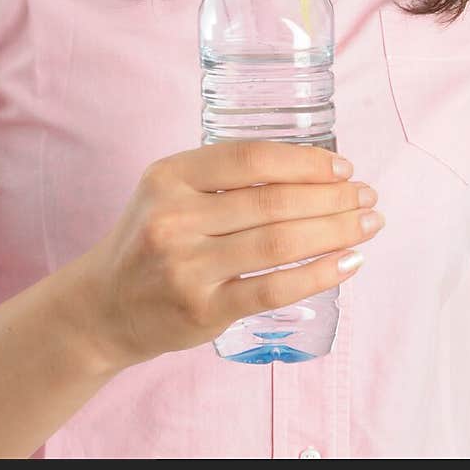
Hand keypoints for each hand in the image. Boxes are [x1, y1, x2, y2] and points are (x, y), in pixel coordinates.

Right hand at [81, 140, 384, 368]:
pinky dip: (319, 274)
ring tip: (367, 224)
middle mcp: (175, 218)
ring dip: (335, 231)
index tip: (341, 167)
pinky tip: (348, 263)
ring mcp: (188, 267)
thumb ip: (222, 175)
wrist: (102, 307)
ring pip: (279, 243)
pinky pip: (273, 289)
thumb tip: (311, 167)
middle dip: (331, 197)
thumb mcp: (168, 190)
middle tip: (367, 196)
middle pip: (272, 201)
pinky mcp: (203, 310)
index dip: (304, 161)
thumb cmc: (149, 239)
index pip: (250, 159)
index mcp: (170, 176)